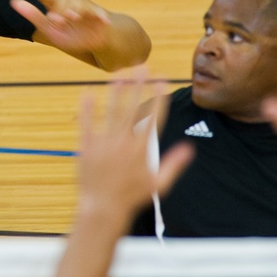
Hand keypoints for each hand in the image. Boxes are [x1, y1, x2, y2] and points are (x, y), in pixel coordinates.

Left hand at [11, 0, 115, 59]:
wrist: (93, 44)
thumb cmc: (70, 35)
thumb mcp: (51, 29)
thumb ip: (33, 15)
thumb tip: (13, 1)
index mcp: (59, 9)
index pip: (51, 0)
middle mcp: (72, 7)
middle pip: (66, 4)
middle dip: (60, 9)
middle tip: (54, 18)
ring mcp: (86, 12)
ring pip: (81, 8)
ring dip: (76, 11)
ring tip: (72, 17)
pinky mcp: (100, 18)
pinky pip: (100, 16)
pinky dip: (100, 17)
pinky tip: (102, 19)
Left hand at [76, 73, 193, 222]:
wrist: (102, 209)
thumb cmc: (132, 198)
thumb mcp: (159, 184)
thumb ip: (174, 164)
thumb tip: (190, 148)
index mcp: (142, 151)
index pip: (153, 118)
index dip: (158, 98)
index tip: (162, 80)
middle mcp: (124, 144)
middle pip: (133, 109)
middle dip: (138, 86)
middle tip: (142, 66)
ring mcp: (104, 144)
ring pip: (111, 112)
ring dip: (116, 91)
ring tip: (119, 74)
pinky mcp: (86, 148)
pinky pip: (86, 123)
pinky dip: (87, 108)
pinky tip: (88, 91)